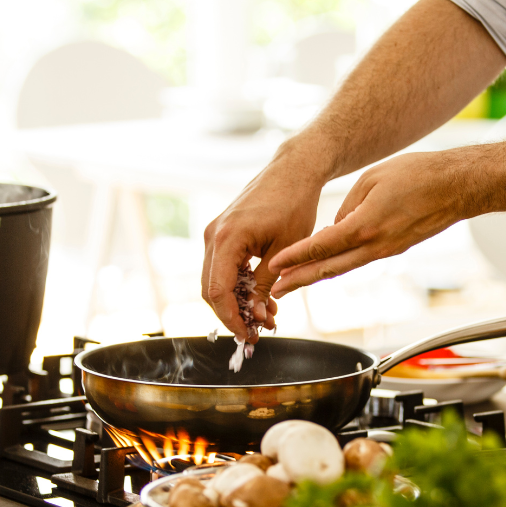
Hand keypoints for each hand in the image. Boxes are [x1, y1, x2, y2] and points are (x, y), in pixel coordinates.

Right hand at [202, 159, 324, 340]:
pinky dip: (238, 286)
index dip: (231, 318)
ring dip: (236, 302)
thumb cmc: (294, 204)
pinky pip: (223, 267)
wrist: (293, 171)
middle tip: (258, 331)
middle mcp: (213, 235)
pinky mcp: (223, 233)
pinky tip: (260, 297)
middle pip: (210, 290)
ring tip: (266, 316)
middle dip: (232, 315)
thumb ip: (266, 284)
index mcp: (227, 238)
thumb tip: (257, 316)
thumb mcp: (285, 251)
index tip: (249, 335)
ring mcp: (215, 233)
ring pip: (215, 281)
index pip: (217, 291)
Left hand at [268, 150, 477, 298]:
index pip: (322, 246)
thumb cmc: (419, 175)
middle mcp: (375, 245)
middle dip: (299, 280)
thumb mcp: (372, 179)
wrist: (457, 186)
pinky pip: (360, 260)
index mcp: (366, 226)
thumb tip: (334, 226)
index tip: (275, 265)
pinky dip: (339, 265)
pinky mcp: (394, 249)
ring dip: (316, 277)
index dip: (295, 257)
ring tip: (294, 283)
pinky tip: (325, 266)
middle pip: (329, 268)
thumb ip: (347, 205)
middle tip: (275, 290)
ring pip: (344, 268)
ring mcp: (386, 251)